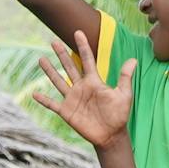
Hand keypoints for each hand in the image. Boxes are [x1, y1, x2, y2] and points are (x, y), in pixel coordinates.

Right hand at [32, 28, 135, 145]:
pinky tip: (34, 94)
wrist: (111, 135)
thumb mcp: (124, 94)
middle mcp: (81, 87)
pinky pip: (53, 104)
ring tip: (41, 60)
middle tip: (54, 41)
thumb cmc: (119, 115)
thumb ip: (125, 77)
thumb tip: (134, 60)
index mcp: (94, 81)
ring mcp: (73, 99)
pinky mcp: (67, 112)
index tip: (78, 32)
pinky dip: (44, 100)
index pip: (87, 60)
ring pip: (58, 81)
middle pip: (70, 67)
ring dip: (50, 71)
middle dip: (62, 54)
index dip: (83, 46)